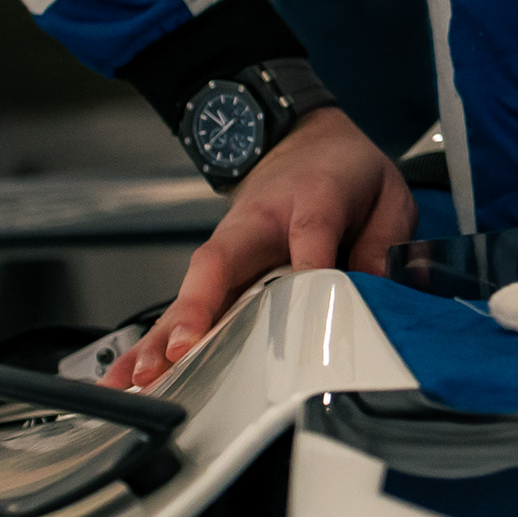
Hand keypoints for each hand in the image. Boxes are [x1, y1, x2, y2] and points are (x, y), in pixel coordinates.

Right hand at [112, 110, 413, 387]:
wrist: (304, 139)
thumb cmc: (344, 172)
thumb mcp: (386, 196)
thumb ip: (384, 246)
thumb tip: (377, 302)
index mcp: (313, 196)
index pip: (309, 230)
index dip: (308, 260)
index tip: (304, 294)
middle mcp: (258, 222)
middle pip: (223, 262)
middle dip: (198, 310)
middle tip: (181, 352)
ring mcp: (230, 245)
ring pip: (192, 290)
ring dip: (165, 335)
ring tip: (142, 377)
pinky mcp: (216, 268)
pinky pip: (184, 305)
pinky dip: (154, 340)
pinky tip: (131, 373)